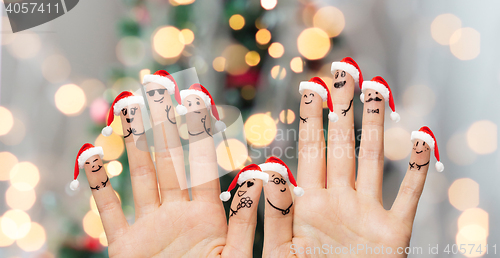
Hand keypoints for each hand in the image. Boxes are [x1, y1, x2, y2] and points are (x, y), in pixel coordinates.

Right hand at [85, 87, 258, 257]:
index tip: (197, 97)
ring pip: (140, 176)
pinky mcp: (125, 247)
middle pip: (170, 159)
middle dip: (163, 122)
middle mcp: (178, 214)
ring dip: (134, 141)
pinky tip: (92, 153)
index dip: (200, 131)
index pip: (204, 164)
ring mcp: (150, 227)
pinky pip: (109, 212)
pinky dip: (99, 185)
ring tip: (128, 104)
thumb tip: (262, 175)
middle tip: (158, 85)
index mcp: (209, 216)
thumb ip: (248, 219)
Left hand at [262, 73, 430, 256]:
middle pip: (342, 145)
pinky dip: (417, 169)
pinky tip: (421, 138)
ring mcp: (366, 213)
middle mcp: (338, 200)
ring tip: (377, 90)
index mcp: (308, 203)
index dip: (311, 117)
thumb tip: (267, 171)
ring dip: (376, 126)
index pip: (309, 150)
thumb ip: (276, 212)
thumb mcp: (281, 251)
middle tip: (344, 72)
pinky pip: (408, 196)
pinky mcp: (393, 232)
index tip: (310, 86)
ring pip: (372, 160)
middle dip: (343, 109)